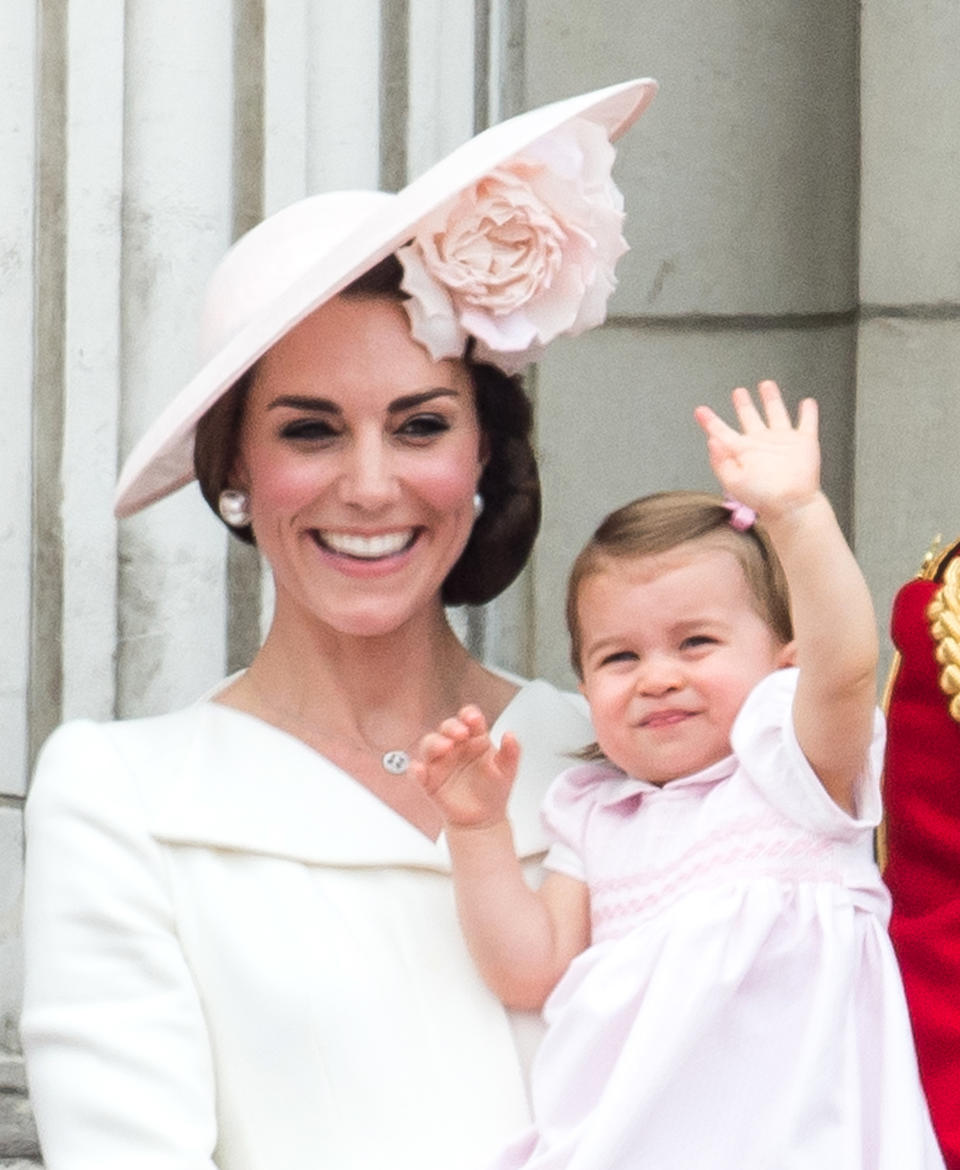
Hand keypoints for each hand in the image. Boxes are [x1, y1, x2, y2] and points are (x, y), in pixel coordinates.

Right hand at [410, 705, 519, 829]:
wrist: (483, 819)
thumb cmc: (493, 790)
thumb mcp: (507, 771)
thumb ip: (511, 752)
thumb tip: (511, 735)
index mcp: (474, 738)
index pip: (469, 719)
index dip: (469, 715)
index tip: (474, 719)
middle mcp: (455, 747)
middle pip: (447, 728)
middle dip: (452, 727)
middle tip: (461, 733)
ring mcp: (440, 763)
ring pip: (429, 745)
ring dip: (434, 743)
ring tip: (445, 747)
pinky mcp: (428, 781)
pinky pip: (417, 773)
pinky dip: (416, 770)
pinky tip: (419, 770)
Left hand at [694, 380, 820, 522]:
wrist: (790, 503)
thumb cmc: (762, 497)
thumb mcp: (733, 481)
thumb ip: (720, 461)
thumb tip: (711, 440)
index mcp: (743, 450)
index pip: (722, 431)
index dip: (710, 421)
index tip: (700, 411)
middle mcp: (761, 443)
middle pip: (750, 417)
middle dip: (743, 404)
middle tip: (738, 392)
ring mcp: (783, 440)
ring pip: (776, 413)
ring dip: (772, 399)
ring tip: (766, 385)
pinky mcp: (804, 442)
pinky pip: (807, 423)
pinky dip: (809, 412)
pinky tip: (807, 402)